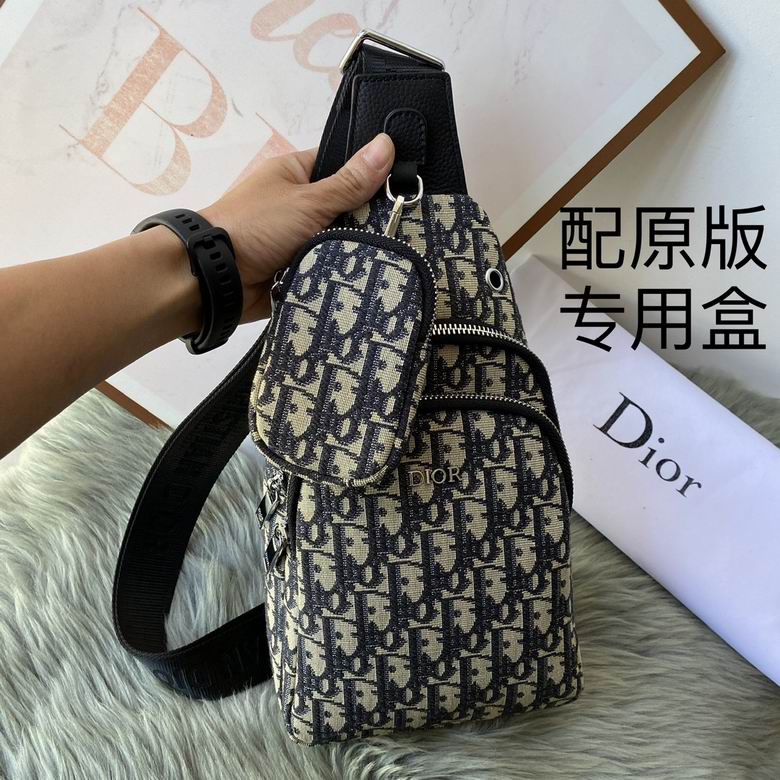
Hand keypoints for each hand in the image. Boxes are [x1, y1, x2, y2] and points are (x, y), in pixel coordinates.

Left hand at [201, 132, 394, 321]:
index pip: (341, 164)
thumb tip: (387, 144)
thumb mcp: (309, 200)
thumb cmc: (256, 226)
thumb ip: (350, 182)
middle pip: (346, 207)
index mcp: (295, 174)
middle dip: (369, 218)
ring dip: (357, 248)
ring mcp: (298, 238)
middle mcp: (298, 204)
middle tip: (408, 224)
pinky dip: (343, 272)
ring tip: (399, 253)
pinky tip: (378, 275)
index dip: (371, 172)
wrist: (217, 279)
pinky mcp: (299, 269)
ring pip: (340, 241)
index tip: (406, 182)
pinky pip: (329, 267)